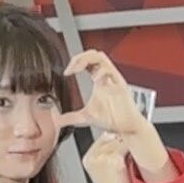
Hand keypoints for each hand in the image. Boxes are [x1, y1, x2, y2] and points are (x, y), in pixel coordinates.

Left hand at [62, 50, 171, 179]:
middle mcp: (106, 77)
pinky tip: (94, 79)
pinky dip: (101, 71)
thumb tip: (57, 121)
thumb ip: (71, 118)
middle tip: (70, 69)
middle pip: (93, 54)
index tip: (66, 73)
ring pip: (101, 56)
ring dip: (87, 58)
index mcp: (99, 80)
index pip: (87, 61)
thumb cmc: (112, 119)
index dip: (75, 62)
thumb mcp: (86, 117)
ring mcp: (113, 79)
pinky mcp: (120, 85)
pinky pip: (111, 70)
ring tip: (78, 68)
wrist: (126, 128)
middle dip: (79, 57)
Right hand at [84, 133, 134, 182]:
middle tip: (128, 155)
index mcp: (88, 158)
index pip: (104, 138)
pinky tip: (133, 161)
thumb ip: (108, 155)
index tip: (124, 147)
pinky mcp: (113, 159)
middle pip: (112, 136)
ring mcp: (102, 156)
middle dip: (123, 142)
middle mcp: (93, 155)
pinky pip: (127, 146)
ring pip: (120, 139)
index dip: (117, 140)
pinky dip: (133, 151)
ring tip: (131, 160)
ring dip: (129, 147)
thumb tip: (120, 140)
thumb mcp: (105, 172)